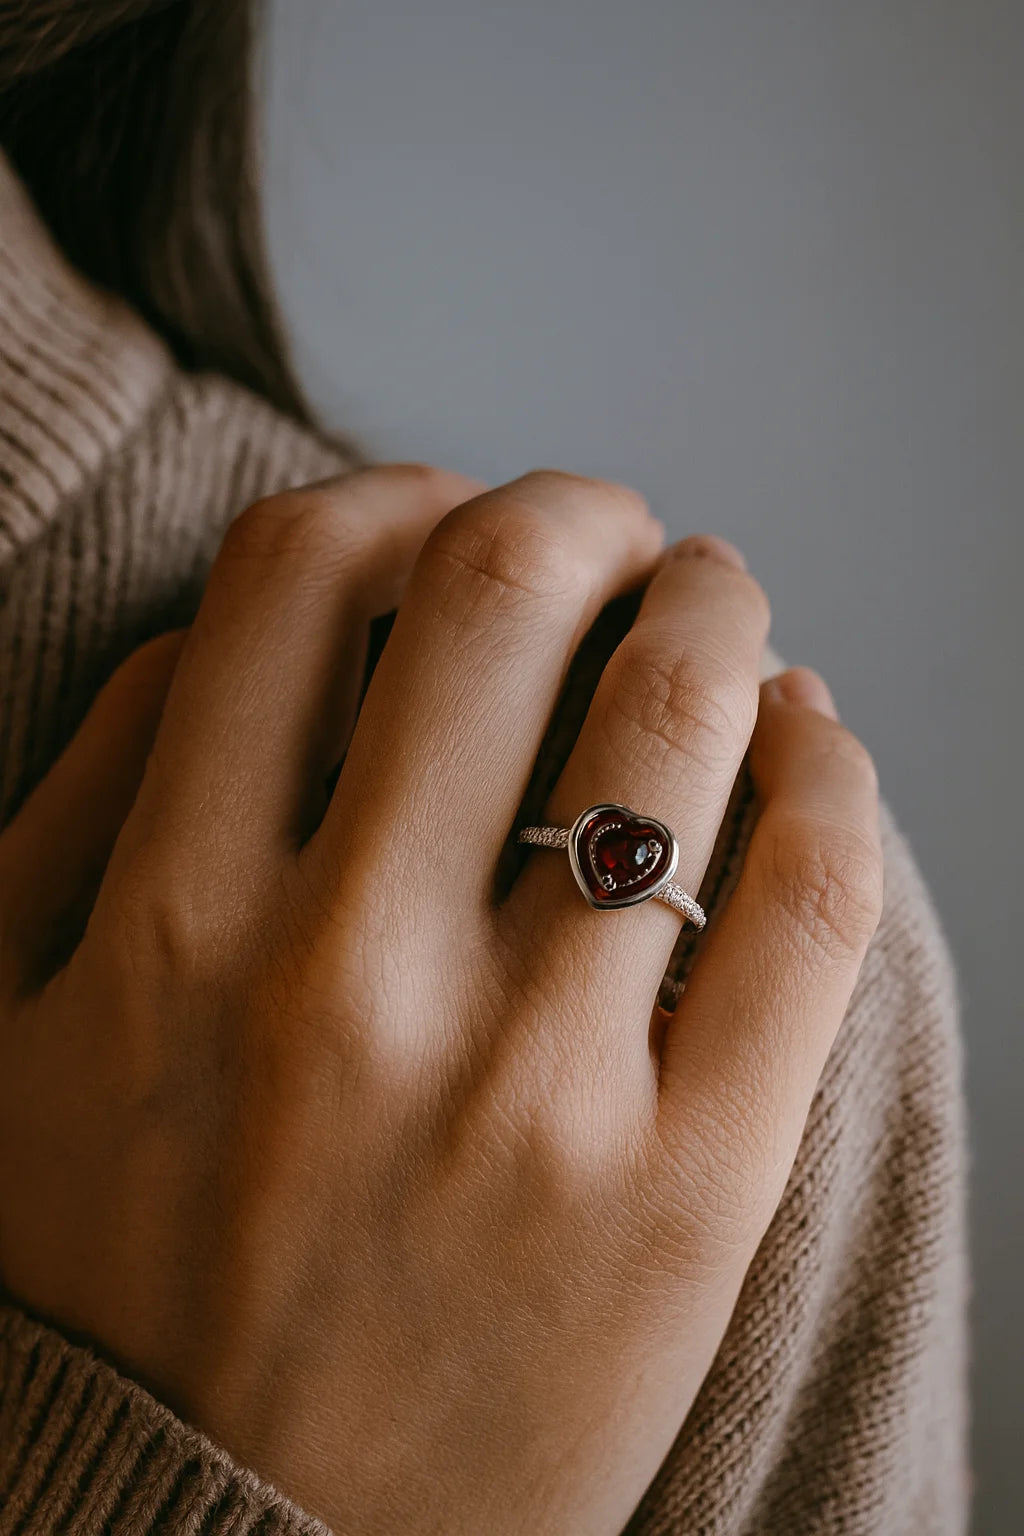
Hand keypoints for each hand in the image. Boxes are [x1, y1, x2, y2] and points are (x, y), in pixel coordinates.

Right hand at [0, 465, 882, 1534]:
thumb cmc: (112, 1288)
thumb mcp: (8, 1039)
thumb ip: (83, 810)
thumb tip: (212, 643)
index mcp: (170, 926)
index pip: (300, 577)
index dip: (395, 499)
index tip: (449, 518)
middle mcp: (348, 981)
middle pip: (507, 595)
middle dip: (582, 516)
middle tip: (617, 536)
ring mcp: (530, 1091)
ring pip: (680, 724)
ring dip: (718, 612)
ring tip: (719, 608)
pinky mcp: (683, 1197)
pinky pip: (806, 907)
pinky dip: (829, 775)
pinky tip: (808, 737)